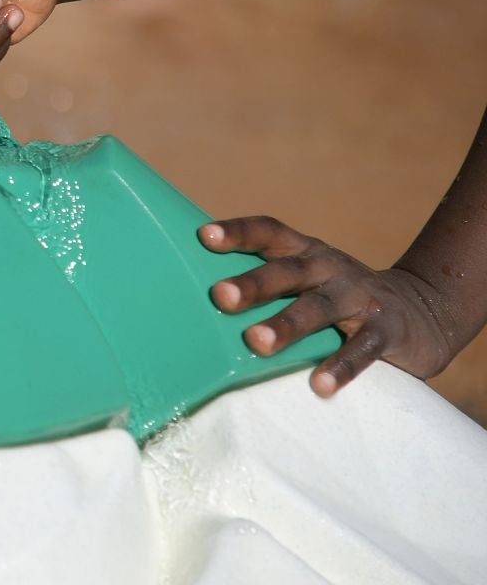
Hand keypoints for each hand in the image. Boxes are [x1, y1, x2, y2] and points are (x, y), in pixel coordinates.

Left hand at [202, 216, 457, 396]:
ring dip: (288, 324)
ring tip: (257, 343)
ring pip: (319, 307)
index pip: (269, 232)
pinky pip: (363, 348)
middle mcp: (330, 268)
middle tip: (220, 297)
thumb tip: (193, 297)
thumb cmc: (338, 298)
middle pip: (287, 271)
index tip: (203, 236)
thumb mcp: (308, 279)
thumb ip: (268, 282)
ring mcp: (359, 297)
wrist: (424, 312)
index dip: (238, 232)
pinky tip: (320, 384)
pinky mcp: (387, 330)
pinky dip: (342, 365)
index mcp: (305, 252)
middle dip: (253, 283)